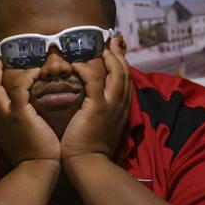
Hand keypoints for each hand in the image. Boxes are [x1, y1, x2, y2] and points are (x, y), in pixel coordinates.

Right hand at [0, 49, 59, 165]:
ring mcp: (4, 116)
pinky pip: (18, 88)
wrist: (36, 169)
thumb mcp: (17, 135)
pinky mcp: (19, 115)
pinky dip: (25, 76)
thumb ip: (15, 120)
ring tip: (1, 57)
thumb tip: (23, 108)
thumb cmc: (33, 154)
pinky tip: (34, 71)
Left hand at [60, 35, 130, 161]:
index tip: (116, 52)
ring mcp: (111, 106)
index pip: (126, 81)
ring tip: (102, 46)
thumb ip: (101, 114)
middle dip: (120, 54)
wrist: (90, 165)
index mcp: (121, 110)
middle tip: (113, 39)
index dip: (122, 64)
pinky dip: (87, 71)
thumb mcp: (101, 128)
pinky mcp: (98, 108)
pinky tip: (78, 65)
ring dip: (110, 57)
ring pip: (117, 74)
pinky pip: (95, 82)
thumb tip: (93, 104)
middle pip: (125, 72)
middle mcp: (121, 106)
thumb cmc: (90, 150)